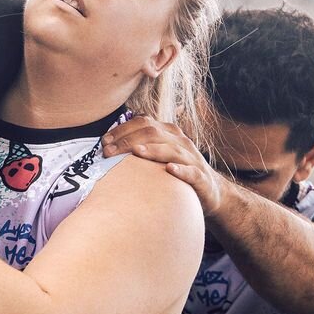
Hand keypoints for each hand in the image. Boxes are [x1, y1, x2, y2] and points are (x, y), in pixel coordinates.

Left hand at [102, 116, 226, 217]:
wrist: (210, 190)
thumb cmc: (175, 173)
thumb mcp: (158, 156)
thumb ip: (139, 148)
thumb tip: (108, 147)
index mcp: (168, 134)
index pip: (143, 123)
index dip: (122, 130)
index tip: (103, 141)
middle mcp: (180, 142)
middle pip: (153, 133)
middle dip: (128, 140)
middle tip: (108, 152)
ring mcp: (191, 158)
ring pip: (171, 149)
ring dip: (152, 150)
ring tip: (135, 152)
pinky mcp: (200, 177)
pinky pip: (191, 172)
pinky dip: (181, 170)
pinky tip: (169, 170)